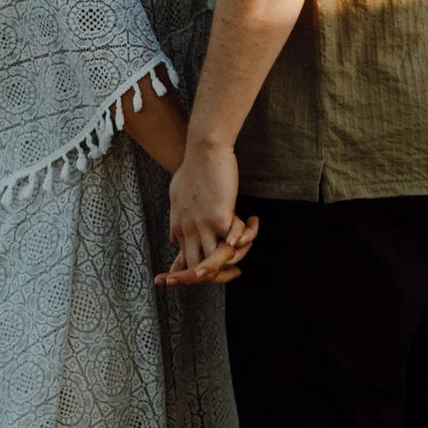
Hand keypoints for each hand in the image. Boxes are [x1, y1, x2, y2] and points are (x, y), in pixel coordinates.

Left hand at [160, 141, 255, 287]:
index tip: (198, 277)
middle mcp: (189, 231)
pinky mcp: (220, 219)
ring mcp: (204, 227)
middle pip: (197, 271)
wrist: (202, 151)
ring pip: (217, 262)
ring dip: (235, 260)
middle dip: (216, 277)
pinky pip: (235, 242)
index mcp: (179, 227)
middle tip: (236, 272)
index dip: (187, 277)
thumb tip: (174, 238)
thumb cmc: (192, 169)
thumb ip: (177, 220)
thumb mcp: (176, 198)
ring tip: (247, 247)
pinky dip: (248, 235)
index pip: (182, 262)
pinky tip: (254, 219)